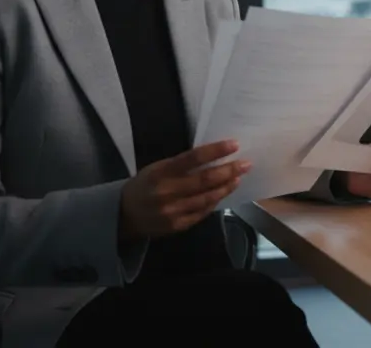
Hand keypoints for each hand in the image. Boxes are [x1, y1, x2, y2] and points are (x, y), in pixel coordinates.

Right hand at [118, 139, 250, 239]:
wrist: (124, 215)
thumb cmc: (145, 185)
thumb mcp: (157, 168)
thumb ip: (181, 165)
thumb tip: (213, 156)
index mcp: (160, 173)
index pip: (192, 159)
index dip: (215, 151)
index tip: (234, 144)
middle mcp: (167, 192)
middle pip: (204, 180)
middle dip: (229, 170)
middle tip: (246, 163)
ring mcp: (173, 211)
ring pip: (207, 198)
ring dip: (226, 187)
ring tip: (239, 177)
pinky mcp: (178, 226)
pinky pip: (203, 212)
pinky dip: (215, 201)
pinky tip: (224, 192)